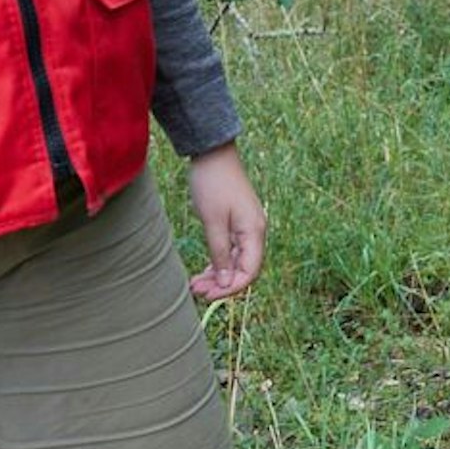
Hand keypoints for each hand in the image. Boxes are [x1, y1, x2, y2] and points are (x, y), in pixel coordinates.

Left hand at [186, 143, 266, 302]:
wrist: (212, 153)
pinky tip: (202, 272)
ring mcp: (245, 228)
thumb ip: (219, 253)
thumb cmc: (213, 184)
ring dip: (217, 275)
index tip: (208, 295)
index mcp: (254, 232)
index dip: (230, 288)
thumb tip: (225, 281)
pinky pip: (230, 251)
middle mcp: (254, 233)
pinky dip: (217, 262)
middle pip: (243, 269)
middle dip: (221, 284)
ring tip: (195, 285)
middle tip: (197, 291)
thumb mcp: (213, 221)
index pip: (249, 272)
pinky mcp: (235, 224)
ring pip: (235, 262)